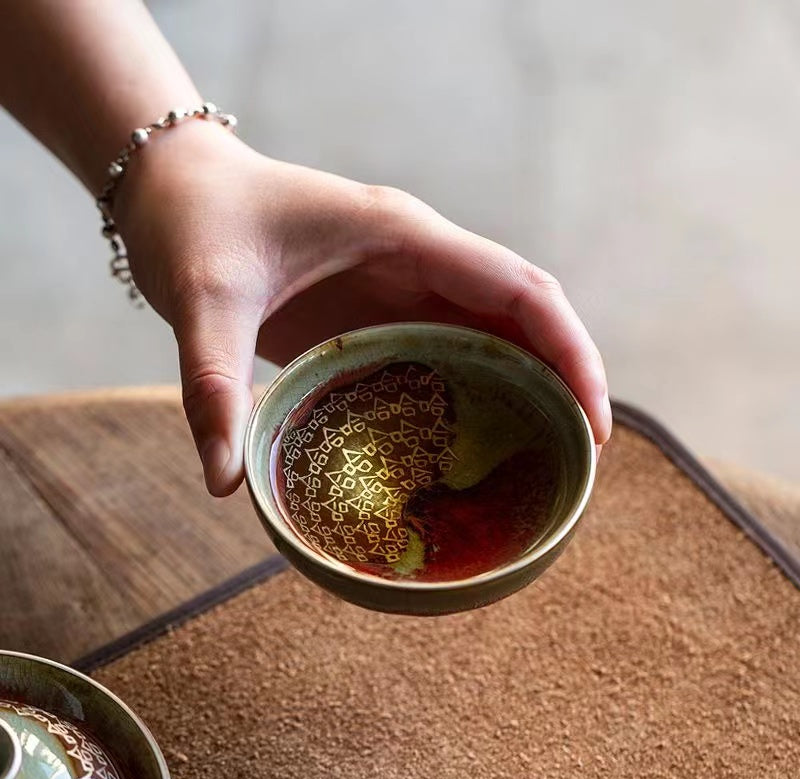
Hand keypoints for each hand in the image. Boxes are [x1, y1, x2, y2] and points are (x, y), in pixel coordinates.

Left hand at [115, 121, 610, 496]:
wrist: (174, 188)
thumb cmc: (195, 220)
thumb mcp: (201, 296)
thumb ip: (213, 383)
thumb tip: (227, 482)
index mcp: (403, 236)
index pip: (520, 289)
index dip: (572, 352)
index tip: (594, 423)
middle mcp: (417, 258)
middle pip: (524, 317)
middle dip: (565, 381)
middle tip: (578, 465)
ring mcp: (400, 284)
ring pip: (494, 335)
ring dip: (530, 390)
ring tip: (544, 464)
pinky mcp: (378, 311)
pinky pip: (449, 349)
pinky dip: (479, 392)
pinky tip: (476, 444)